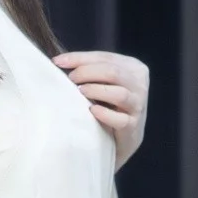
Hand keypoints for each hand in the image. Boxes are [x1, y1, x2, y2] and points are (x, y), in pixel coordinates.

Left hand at [51, 50, 149, 169]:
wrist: (121, 140)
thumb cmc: (108, 105)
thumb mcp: (103, 82)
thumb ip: (90, 69)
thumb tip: (60, 61)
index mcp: (133, 68)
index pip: (106, 58)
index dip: (80, 58)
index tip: (58, 62)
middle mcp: (140, 84)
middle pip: (113, 72)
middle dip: (87, 73)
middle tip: (70, 79)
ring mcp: (138, 106)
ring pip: (120, 94)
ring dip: (96, 91)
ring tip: (79, 92)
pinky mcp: (133, 127)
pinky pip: (120, 119)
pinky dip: (105, 114)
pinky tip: (91, 111)